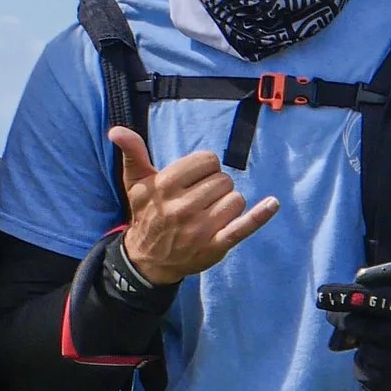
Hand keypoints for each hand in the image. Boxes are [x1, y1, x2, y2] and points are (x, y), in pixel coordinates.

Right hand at [112, 126, 278, 282]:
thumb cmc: (147, 215)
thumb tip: (117, 131)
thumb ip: (133, 154)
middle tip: (199, 199)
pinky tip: (272, 204)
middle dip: (215, 186)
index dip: (204, 168)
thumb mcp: (136, 183)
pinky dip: (260, 215)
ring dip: (228, 204)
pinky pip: (244, 226)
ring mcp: (201, 228)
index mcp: (165, 186)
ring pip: (235, 199)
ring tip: (210, 213)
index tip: (194, 180)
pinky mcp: (216, 245)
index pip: (207, 161)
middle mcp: (183, 207)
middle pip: (223, 180)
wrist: (149, 260)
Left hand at [323, 280, 390, 390]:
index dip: (340, 296)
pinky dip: (369, 367)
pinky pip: (366, 375)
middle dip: (345, 320)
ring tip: (377, 342)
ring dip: (362, 345)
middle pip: (353, 326)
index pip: (365, 299)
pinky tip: (383, 361)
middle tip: (343, 318)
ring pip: (359, 350)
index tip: (324, 294)